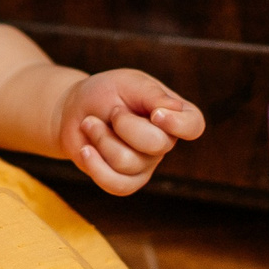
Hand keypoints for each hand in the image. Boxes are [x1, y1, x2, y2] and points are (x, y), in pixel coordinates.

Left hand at [56, 69, 203, 195]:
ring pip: (127, 162)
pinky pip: (117, 184)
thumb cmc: (105, 93)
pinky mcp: (126, 181)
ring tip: (91, 123)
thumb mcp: (128, 83)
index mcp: (174, 114)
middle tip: (111, 111)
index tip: (155, 114)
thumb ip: (152, 95)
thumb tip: (174, 108)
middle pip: (156, 144)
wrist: (74, 110)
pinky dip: (95, 165)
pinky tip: (86, 149)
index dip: (178, 124)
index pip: (194, 126)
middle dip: (124, 123)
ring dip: (101, 137)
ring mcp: (146, 164)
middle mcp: (165, 142)